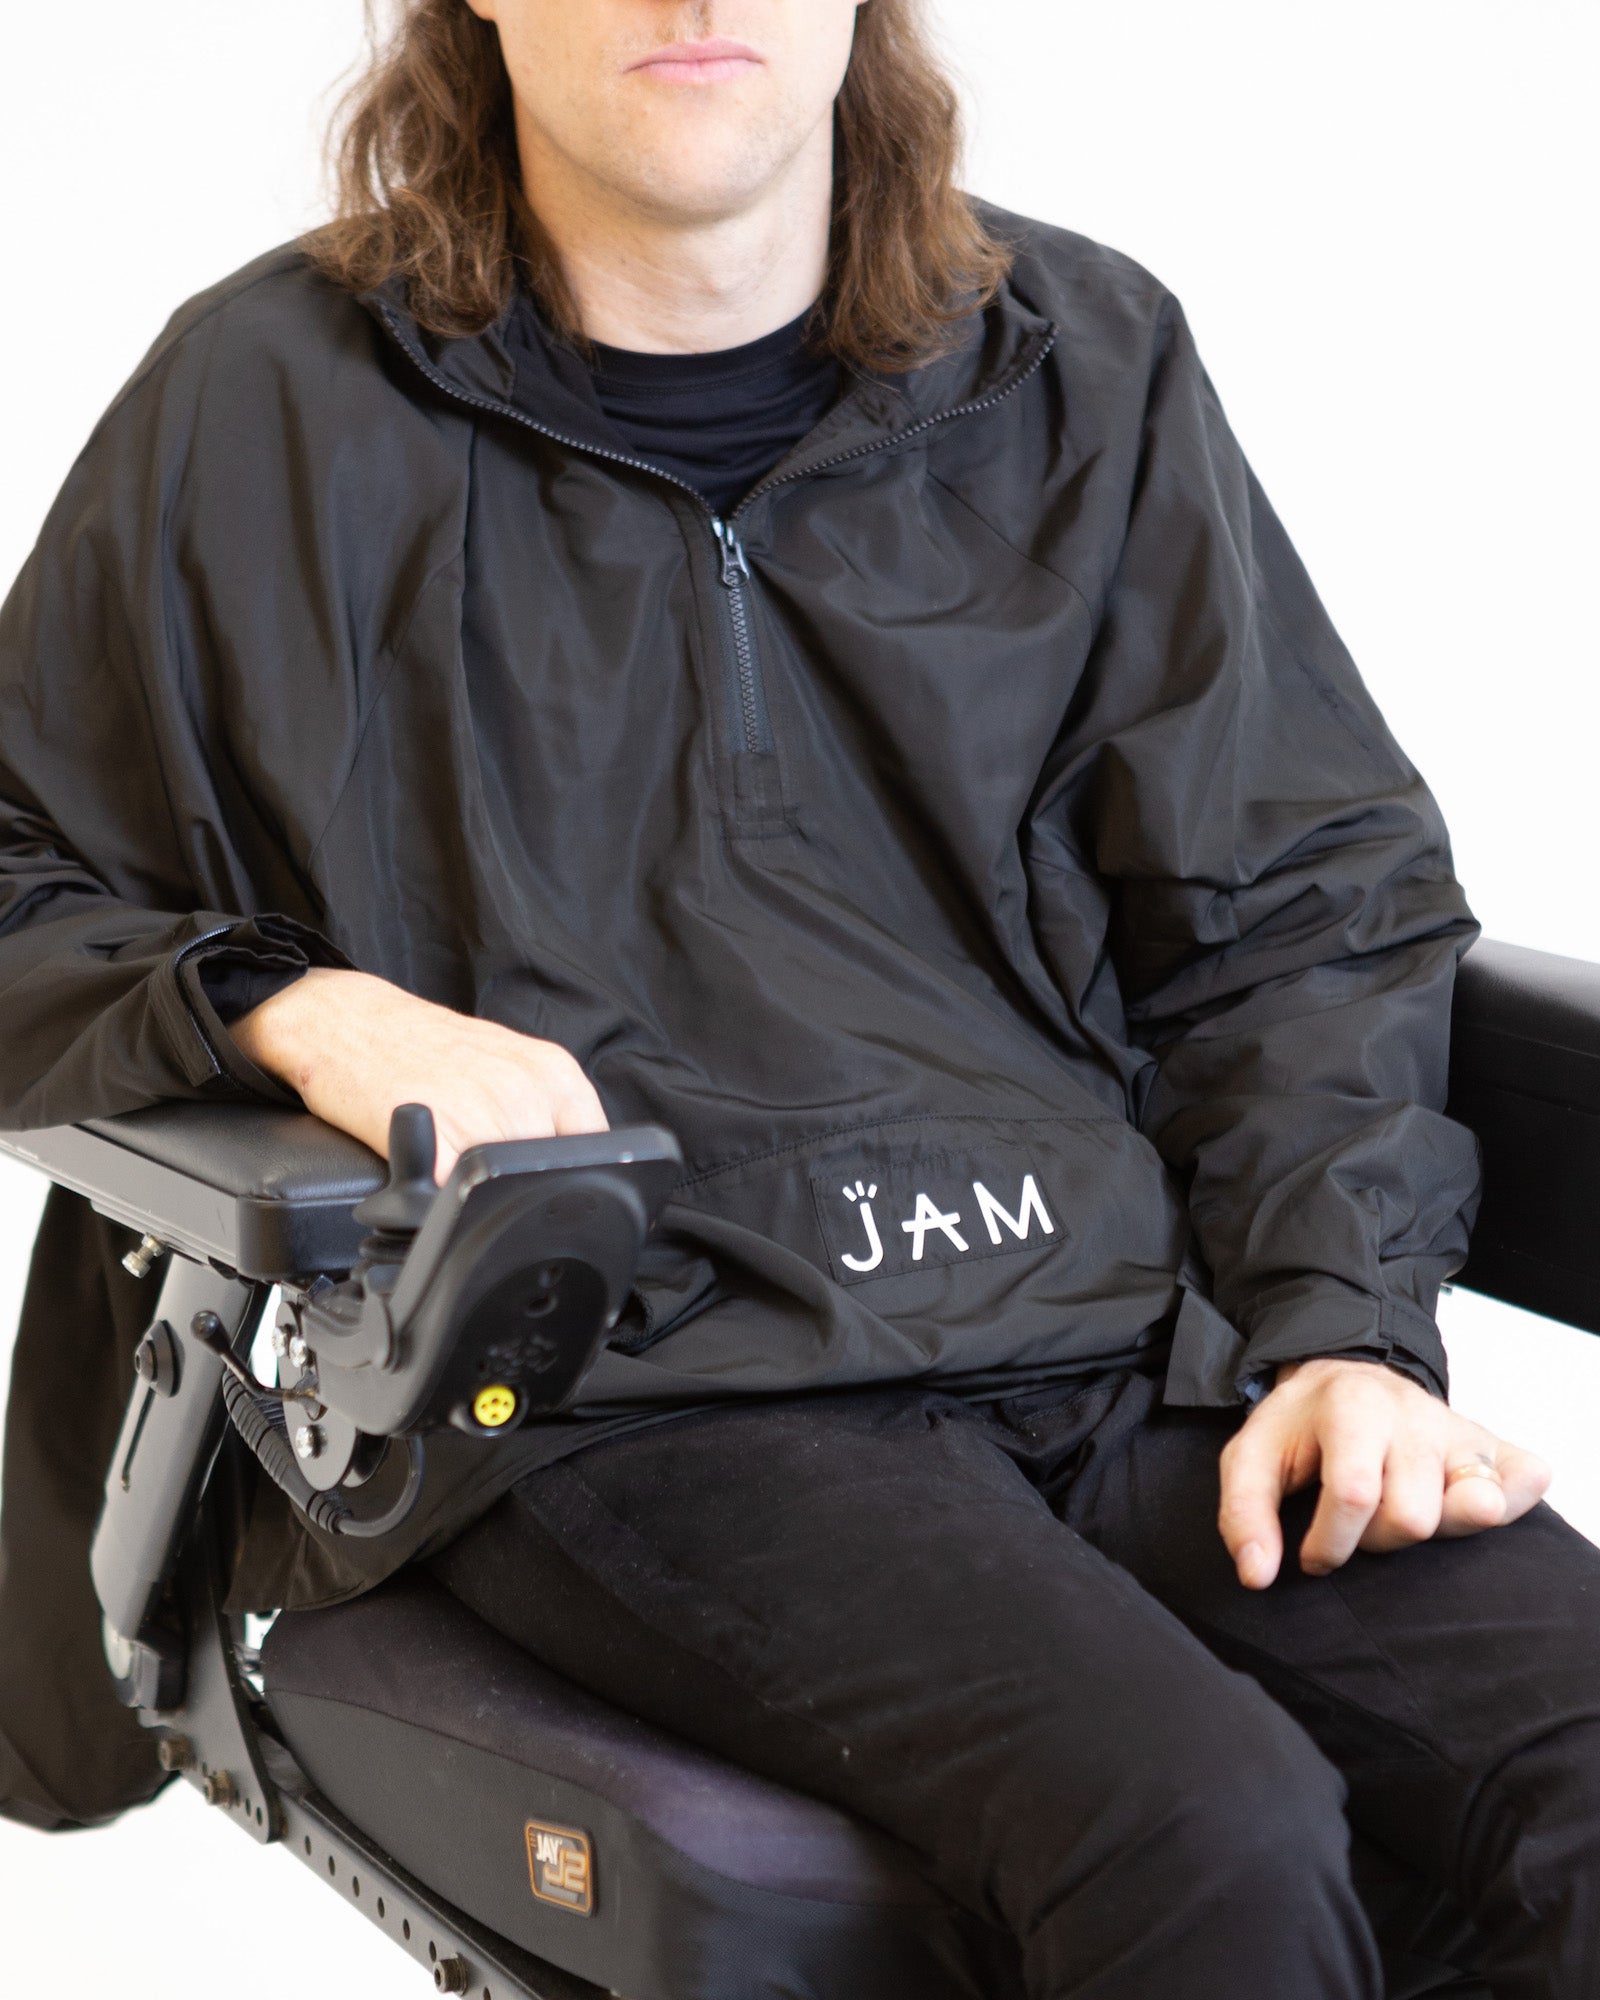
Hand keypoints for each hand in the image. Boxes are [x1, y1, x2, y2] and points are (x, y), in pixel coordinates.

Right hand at [231, 967, 607, 1181]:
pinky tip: (422, 1179)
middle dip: (519, 1193)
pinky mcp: (436, 1139)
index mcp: (555, 1072)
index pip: (597, 1150)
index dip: (571, 1181)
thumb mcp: (505, 1067)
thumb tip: (567, 1177)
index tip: (548, 1193)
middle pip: (551, 1179)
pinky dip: (440, 1205)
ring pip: (507, 1192)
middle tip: (478, 1176)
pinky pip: (456, 1199)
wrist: (346, 1020)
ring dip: (479, 1200)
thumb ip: (542, 1114)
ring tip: (448, 1169)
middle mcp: (530, 1089)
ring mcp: (486, 1113)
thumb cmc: (420, 1046)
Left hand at [1218, 1356, 1550, 1589]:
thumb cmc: (1300, 1427)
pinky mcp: (1490, 1445)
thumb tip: (1257, 1576)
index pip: (1355, 1493)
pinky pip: (1525, 1480)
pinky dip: (1509, 1501)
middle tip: (1356, 1524)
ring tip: (1395, 1512)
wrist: (1347, 1378)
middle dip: (1376, 1539)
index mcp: (1353, 1407)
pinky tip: (1464, 1502)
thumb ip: (1243, 1514)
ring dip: (1426, 1530)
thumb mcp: (1250, 1457)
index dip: (1330, 1543)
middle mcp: (1414, 1413)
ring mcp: (1458, 1429)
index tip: (1313, 1555)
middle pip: (1413, 1515)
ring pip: (1471, 1510)